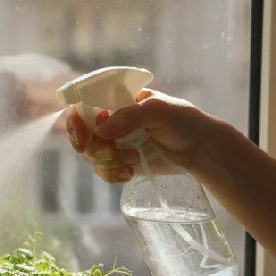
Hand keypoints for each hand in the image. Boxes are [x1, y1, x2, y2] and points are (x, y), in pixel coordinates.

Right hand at [62, 89, 217, 183]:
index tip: (81, 136)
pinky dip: (112, 174)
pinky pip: (102, 171)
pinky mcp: (120, 162)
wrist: (201, 150)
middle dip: (93, 148)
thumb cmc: (183, 121)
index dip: (75, 120)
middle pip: (81, 135)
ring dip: (108, 162)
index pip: (83, 105)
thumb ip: (129, 116)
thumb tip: (100, 130)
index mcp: (116, 100)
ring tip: (134, 159)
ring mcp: (114, 142)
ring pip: (90, 155)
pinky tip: (130, 172)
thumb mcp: (159, 110)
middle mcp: (110, 120)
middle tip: (112, 152)